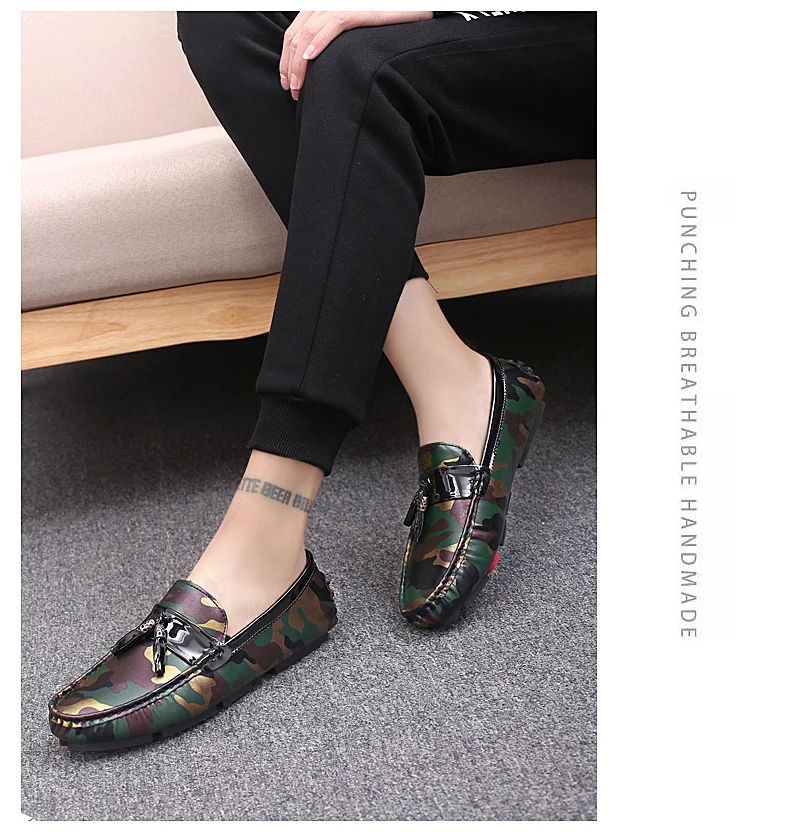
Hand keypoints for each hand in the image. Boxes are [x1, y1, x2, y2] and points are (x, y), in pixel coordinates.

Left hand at [280, 11, 433, 99]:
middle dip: (290, 66)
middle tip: (292, 90)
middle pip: (296, 35)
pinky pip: (330, 25)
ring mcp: (337, 5)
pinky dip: (317, 43)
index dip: (287, 59)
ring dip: (299, 62)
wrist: (409, 9)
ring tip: (299, 85)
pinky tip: (310, 59)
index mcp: (321, 10)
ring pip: (307, 33)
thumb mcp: (351, 35)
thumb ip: (332, 43)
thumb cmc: (383, 25)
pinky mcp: (353, 9)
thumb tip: (317, 68)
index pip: (294, 34)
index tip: (287, 82)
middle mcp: (324, 4)